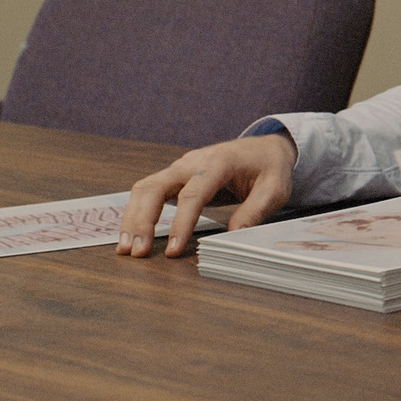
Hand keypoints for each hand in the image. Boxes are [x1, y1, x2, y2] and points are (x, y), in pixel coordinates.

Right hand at [116, 131, 296, 257]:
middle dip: (142, 220)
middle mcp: (193, 161)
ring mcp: (181, 167)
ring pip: (145, 188)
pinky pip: (149, 192)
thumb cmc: (270, 168)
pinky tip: (132, 234)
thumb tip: (232, 237)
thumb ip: (254, 211)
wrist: (266, 148)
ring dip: (132, 217)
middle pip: (156, 187)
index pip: (192, 194)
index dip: (181, 224)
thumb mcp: (274, 190)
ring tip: (126, 248)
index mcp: (219, 163)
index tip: (173, 251)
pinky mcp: (175, 176)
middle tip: (137, 252)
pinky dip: (136, 212)